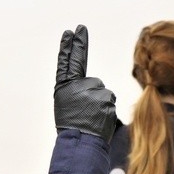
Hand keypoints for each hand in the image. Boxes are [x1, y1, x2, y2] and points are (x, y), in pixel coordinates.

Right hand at [54, 25, 116, 141]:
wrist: (81, 142)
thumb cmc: (72, 127)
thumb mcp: (66, 105)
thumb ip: (76, 90)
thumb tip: (94, 87)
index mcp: (64, 86)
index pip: (67, 62)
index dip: (69, 46)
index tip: (72, 31)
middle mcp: (78, 85)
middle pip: (92, 81)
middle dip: (91, 91)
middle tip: (82, 86)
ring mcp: (93, 91)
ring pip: (102, 92)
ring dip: (99, 104)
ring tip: (91, 118)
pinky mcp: (107, 98)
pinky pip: (109, 101)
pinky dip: (106, 110)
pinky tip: (98, 120)